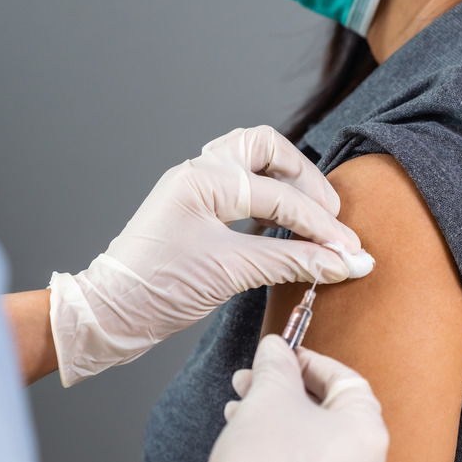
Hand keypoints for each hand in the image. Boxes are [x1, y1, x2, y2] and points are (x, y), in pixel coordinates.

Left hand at [49, 126, 374, 385]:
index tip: (350, 251)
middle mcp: (198, 172)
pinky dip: (269, 199)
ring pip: (252, 160)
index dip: (320, 225)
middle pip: (266, 148)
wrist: (111, 312)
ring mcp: (195, 187)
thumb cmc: (156, 288)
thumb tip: (341, 262)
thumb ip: (291, 262)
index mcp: (202, 179)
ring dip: (287, 183)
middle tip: (330, 217)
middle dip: (304, 179)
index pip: (279, 195)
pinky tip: (284, 226)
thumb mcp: (230, 272)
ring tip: (313, 217)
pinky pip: (241, 186)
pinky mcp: (195, 208)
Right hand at [210, 335, 388, 461]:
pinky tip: (244, 433)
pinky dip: (275, 440)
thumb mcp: (268, 400)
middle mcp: (360, 457)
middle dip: (282, 387)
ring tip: (238, 404)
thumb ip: (276, 366)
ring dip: (272, 412)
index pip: (346, 379)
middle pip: (326, 407)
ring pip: (309, 435)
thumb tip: (275, 347)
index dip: (309, 360)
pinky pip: (301, 457)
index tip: (280, 353)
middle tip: (251, 376)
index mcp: (365, 431)